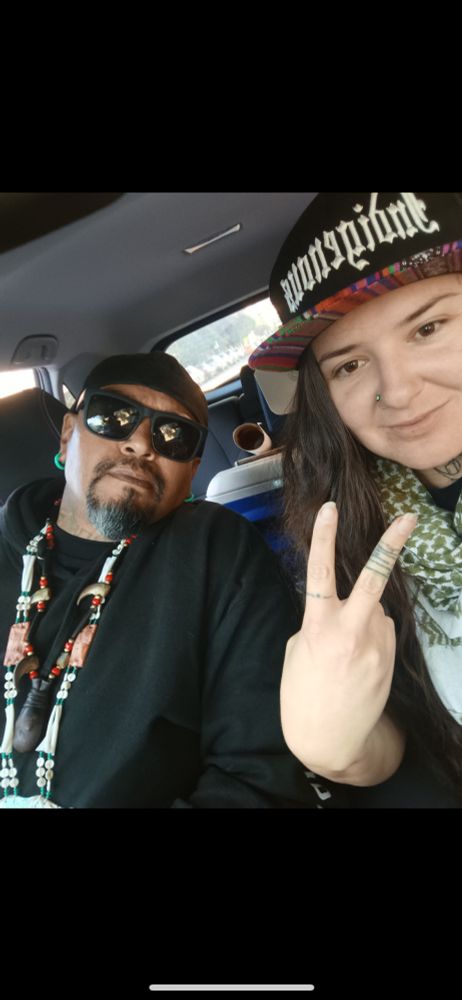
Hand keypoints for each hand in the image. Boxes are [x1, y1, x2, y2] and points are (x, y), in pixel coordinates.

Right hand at [280, 502, 416, 775]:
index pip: (320, 571)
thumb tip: (344, 606)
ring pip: (375, 610)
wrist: (331, 741)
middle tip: (408, 518)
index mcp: (319, 626)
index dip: (323, 537)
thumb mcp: (296, 650)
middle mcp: (352, 630)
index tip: (329, 508)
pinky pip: (382, 631)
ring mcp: (377, 644)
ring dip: (365, 616)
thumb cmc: (302, 694)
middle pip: (374, 577)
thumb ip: (319, 620)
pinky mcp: (391, 658)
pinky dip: (371, 635)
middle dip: (392, 544)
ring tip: (346, 653)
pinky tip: (359, 662)